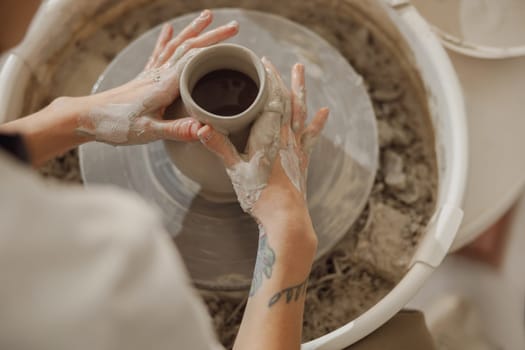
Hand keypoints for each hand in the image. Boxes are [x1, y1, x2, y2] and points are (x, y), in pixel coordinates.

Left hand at [76, 10, 238, 144]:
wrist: (87, 118)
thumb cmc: (116, 125)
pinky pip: (159, 54)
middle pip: (189, 48)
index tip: (235, 44)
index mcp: (164, 84)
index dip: (215, 49)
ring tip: (208, 17)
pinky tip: (169, 29)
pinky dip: (166, 40)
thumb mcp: (149, 132)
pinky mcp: (143, 78)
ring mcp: (151, 74)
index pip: (195, 60)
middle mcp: (159, 74)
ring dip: (193, 31)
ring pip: (176, 46)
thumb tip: (204, 129)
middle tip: (234, 27)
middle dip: (212, 36)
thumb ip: (177, 130)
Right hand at [198, 59, 328, 222]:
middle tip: (276, 62)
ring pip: (301, 111)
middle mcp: (285, 136)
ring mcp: (296, 146)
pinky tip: (324, 111)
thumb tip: (200, 128)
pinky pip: (311, 135)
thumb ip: (219, 147)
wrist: (286, 217)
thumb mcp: (234, 170)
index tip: (262, 63)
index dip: (268, 79)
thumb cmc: (259, 194)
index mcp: (268, 135)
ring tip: (300, 71)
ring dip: (301, 90)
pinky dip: (317, 122)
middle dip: (281, 78)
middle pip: (287, 99)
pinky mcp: (302, 159)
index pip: (271, 99)